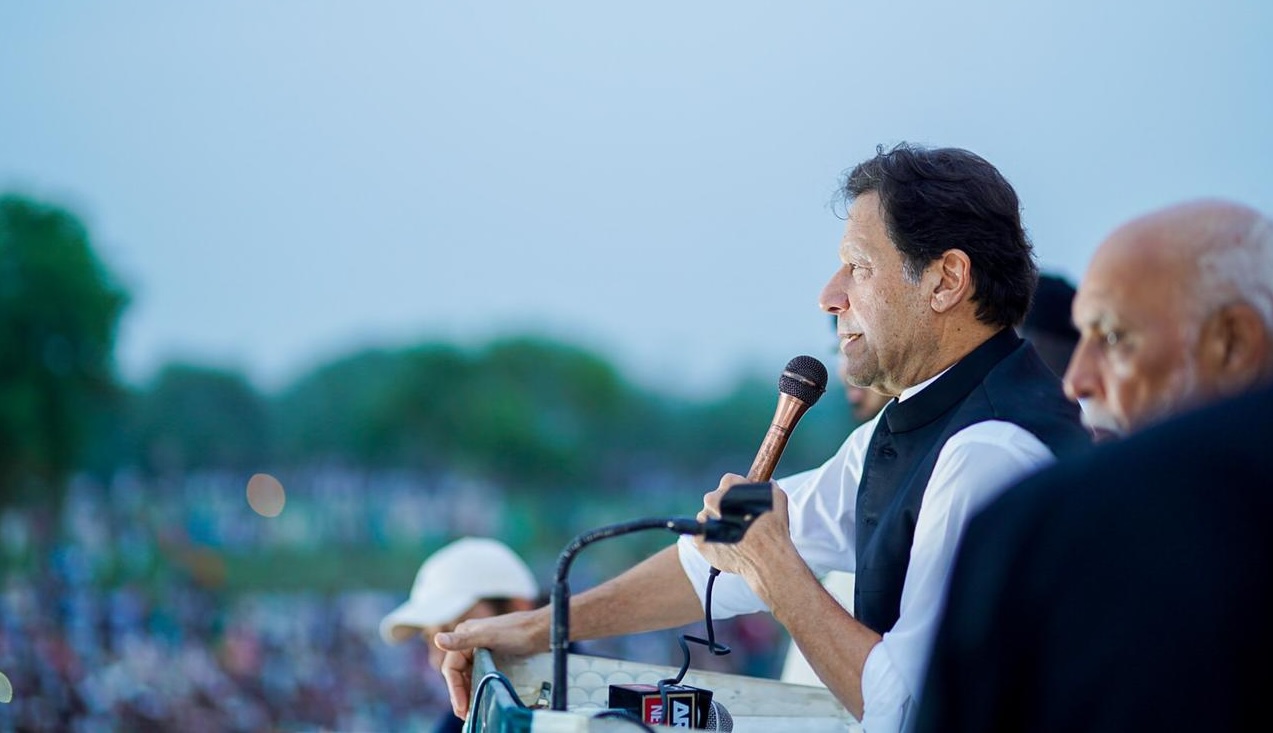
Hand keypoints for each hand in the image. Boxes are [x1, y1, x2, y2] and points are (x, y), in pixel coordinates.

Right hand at [434, 608, 548, 719]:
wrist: (542, 629)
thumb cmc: (518, 632)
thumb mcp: (490, 637)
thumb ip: (463, 640)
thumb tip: (437, 639)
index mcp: (464, 634)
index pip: (452, 668)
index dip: (455, 690)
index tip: (462, 708)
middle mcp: (469, 641)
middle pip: (459, 673)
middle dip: (460, 694)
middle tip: (465, 714)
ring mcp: (481, 648)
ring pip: (469, 675)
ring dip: (468, 692)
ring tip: (472, 710)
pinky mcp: (492, 655)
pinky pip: (479, 674)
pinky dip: (478, 687)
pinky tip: (481, 697)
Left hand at [693, 475, 796, 599]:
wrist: (766, 558)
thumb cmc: (773, 528)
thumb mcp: (777, 498)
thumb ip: (767, 486)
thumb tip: (766, 483)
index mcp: (729, 487)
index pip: (728, 481)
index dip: (736, 490)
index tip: (741, 501)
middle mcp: (712, 501)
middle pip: (713, 499)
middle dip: (723, 507)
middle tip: (738, 520)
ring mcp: (704, 521)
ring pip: (706, 518)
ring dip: (716, 523)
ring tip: (732, 535)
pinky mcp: (700, 540)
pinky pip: (700, 536)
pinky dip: (709, 539)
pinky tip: (723, 544)